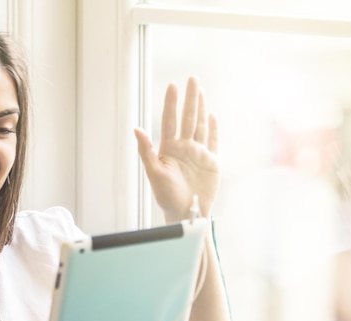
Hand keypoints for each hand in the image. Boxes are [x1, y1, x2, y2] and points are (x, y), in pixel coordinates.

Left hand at [135, 76, 219, 221]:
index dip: (171, 103)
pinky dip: (214, 128)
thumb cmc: (166, 196)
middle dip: (190, 98)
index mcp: (169, 149)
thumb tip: (136, 129)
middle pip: (188, 118)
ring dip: (201, 107)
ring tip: (200, 90)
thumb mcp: (154, 173)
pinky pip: (213, 141)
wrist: (185, 213)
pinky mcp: (211, 162)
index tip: (172, 85)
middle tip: (192, 78)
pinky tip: (212, 115)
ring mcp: (198, 153)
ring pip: (200, 125)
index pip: (171, 120)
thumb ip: (146, 150)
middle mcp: (184, 148)